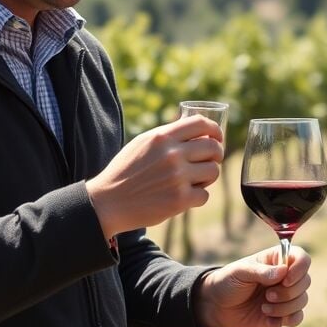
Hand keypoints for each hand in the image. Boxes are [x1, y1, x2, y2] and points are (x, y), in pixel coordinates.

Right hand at [86, 115, 223, 238]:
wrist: (108, 202)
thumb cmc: (125, 172)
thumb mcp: (142, 143)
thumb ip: (167, 136)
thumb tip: (195, 129)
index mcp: (162, 137)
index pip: (201, 124)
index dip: (215, 130)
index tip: (217, 137)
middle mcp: (172, 155)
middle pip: (213, 148)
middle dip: (216, 155)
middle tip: (210, 161)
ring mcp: (177, 177)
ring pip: (213, 172)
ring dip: (208, 177)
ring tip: (195, 180)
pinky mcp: (180, 200)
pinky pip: (205, 195)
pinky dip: (197, 197)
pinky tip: (185, 196)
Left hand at [195, 245, 311, 326]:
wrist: (218, 307)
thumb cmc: (228, 282)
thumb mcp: (240, 272)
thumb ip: (260, 271)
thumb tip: (282, 272)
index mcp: (277, 260)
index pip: (302, 258)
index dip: (300, 269)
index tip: (286, 279)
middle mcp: (286, 277)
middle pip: (306, 282)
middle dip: (287, 292)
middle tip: (267, 295)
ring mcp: (286, 296)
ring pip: (302, 301)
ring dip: (284, 307)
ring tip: (264, 307)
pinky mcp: (283, 314)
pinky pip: (297, 318)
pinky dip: (286, 320)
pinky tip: (268, 319)